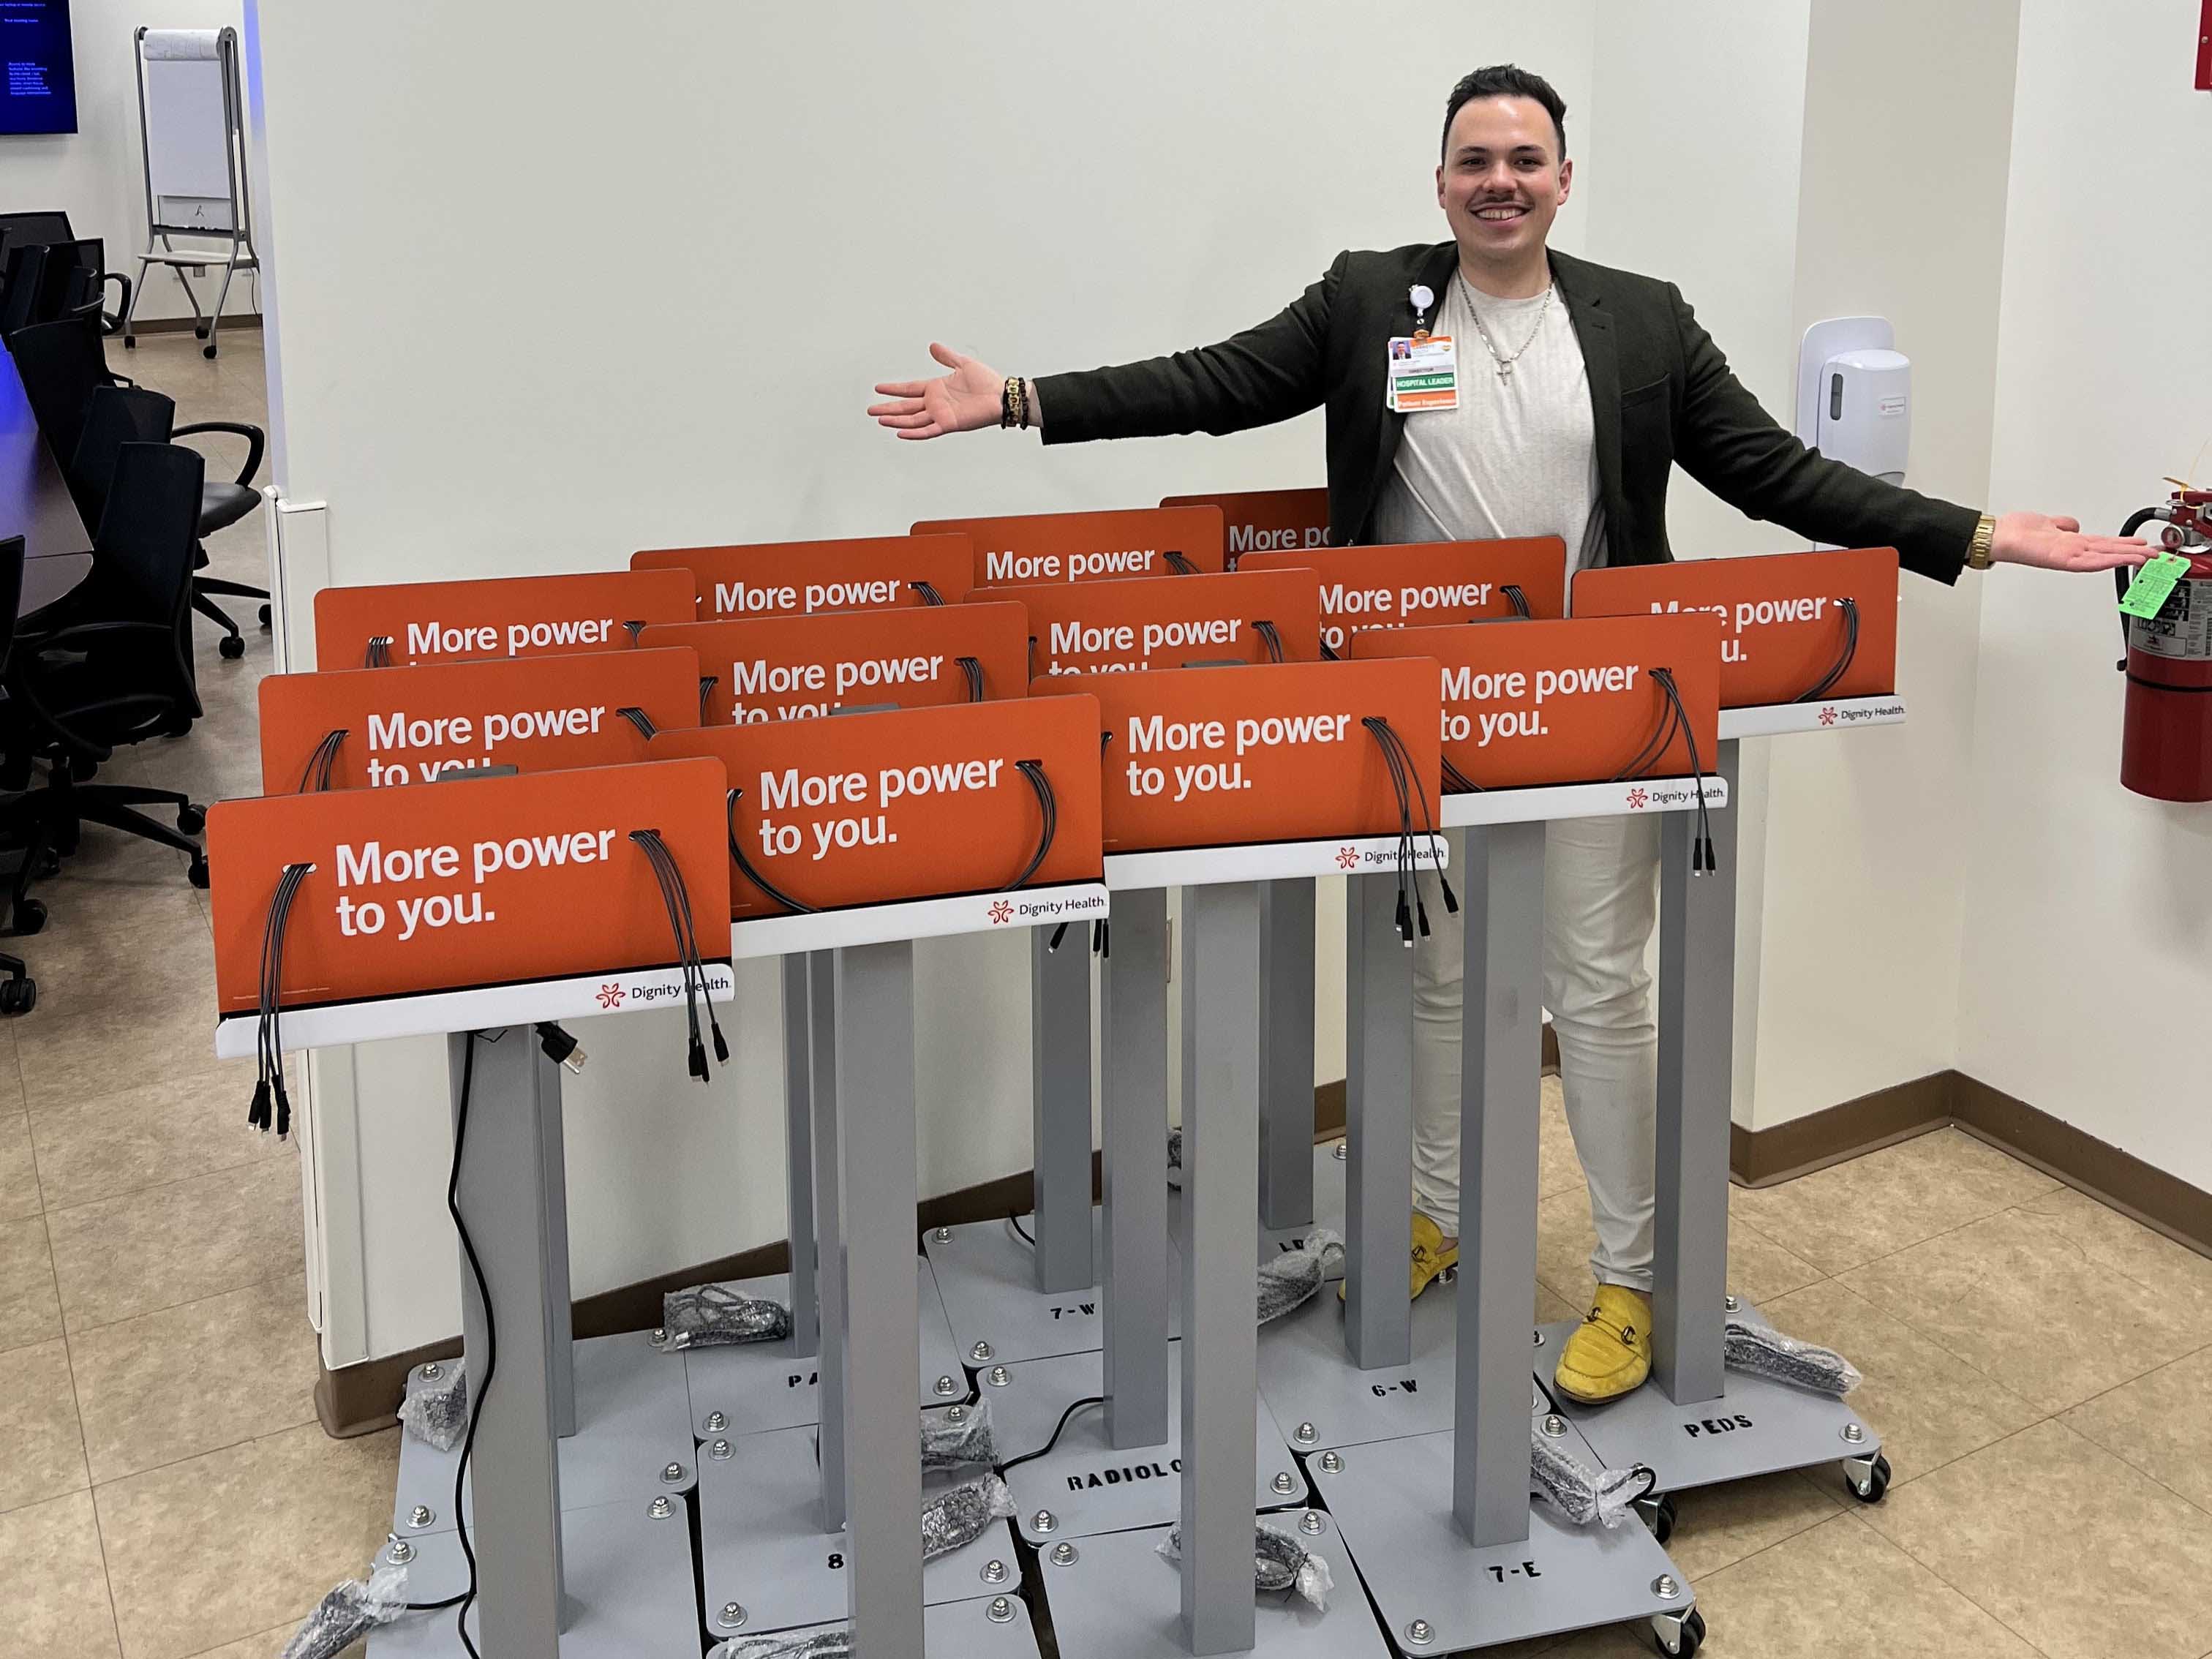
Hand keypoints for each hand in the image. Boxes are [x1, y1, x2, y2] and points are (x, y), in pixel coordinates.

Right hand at [868, 343, 1008, 439]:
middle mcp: (936, 403)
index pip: (909, 389)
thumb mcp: (963, 364)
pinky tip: (900, 432)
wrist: (1001, 395)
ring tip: (880, 420)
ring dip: (896, 420)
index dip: (894, 389)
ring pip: (913, 419)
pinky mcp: (949, 424)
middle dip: (888, 408)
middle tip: (871, 410)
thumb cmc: (986, 381)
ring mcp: (941, 415)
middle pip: (906, 407)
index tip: (878, 388)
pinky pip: (928, 430)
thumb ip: (946, 356)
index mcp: (936, 388)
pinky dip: (914, 433)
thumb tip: (932, 346)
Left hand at [1990, 511, 2148, 572]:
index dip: (2126, 545)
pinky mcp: (2062, 559)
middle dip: (2135, 554)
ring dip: (2128, 557)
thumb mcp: (2049, 523)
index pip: (2105, 544)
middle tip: (2158, 556)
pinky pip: (2090, 561)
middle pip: (2111, 551)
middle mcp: (2073, 551)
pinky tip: (2123, 559)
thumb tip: (2074, 524)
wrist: (1998, 537)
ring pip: (2105, 557)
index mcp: (2072, 543)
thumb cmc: (2017, 532)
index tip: (2144, 546)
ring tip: (2149, 558)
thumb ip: (2064, 525)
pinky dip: (2109, 559)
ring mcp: (2068, 556)